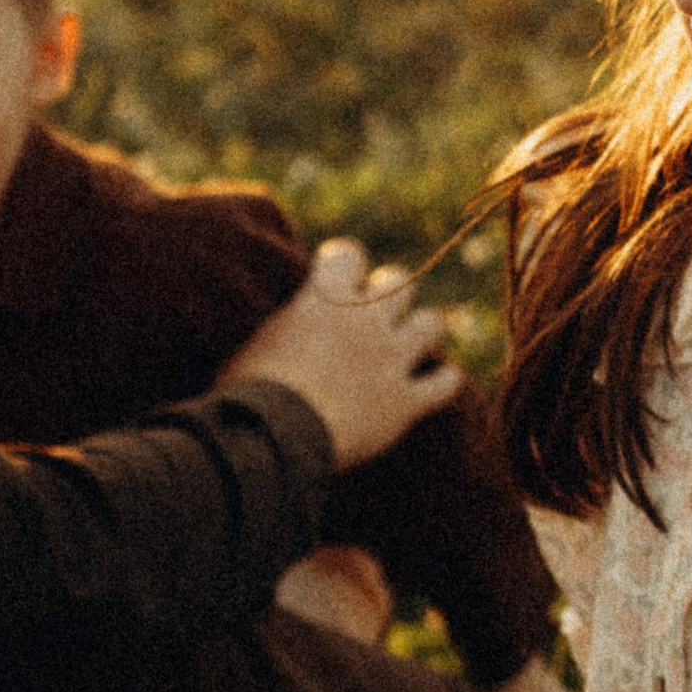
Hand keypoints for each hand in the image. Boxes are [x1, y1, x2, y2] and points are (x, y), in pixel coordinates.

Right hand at [228, 239, 462, 467]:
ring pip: (430, 325)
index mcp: (323, 296)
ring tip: (409, 346)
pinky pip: (445, 383)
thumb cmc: (247, 392)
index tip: (338, 276)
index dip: (345, 264)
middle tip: (374, 317)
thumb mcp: (259, 343)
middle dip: (389, 296)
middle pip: (399, 282)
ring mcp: (390, 358)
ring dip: (420, 332)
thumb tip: (290, 332)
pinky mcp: (405, 401)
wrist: (273, 436)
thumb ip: (289, 327)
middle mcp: (364, 318)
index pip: (348, 255)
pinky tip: (440, 383)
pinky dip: (444, 382)